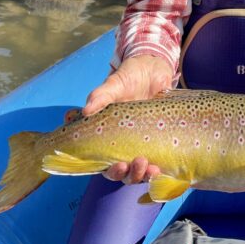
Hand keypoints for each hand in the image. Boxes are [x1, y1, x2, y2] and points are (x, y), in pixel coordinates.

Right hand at [82, 55, 173, 183]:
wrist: (155, 68)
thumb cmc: (130, 76)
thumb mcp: (115, 84)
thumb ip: (101, 96)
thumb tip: (85, 110)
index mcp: (106, 132)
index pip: (97, 157)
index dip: (100, 166)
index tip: (107, 163)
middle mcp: (122, 142)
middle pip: (117, 169)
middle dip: (122, 173)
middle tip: (125, 166)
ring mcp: (140, 143)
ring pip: (136, 171)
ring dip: (139, 175)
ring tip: (148, 168)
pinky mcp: (158, 142)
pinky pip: (156, 163)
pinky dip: (156, 171)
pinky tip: (159, 169)